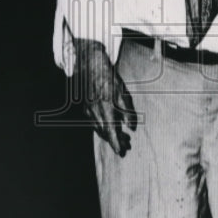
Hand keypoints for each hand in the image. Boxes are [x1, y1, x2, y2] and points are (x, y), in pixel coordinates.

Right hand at [74, 38, 136, 155]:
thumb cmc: (108, 77)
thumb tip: (131, 127)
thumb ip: (127, 111)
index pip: (111, 132)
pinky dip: (102, 127)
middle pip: (105, 133)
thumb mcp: (122, 93)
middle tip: (125, 145)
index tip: (121, 152)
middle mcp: (95, 113)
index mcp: (106, 109)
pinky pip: (94, 123)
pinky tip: (109, 126)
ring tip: (120, 137)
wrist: (90, 65)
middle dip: (115, 141)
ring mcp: (88, 111)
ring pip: (99, 129)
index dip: (116, 144)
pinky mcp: (85, 108)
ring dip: (109, 135)